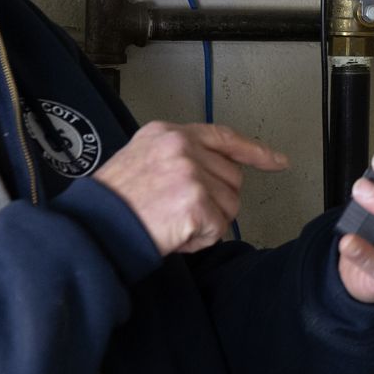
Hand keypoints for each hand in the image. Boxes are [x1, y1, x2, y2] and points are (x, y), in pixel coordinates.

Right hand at [94, 122, 288, 255]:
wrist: (95, 227)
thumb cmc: (116, 202)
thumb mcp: (143, 158)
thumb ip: (179, 157)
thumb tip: (216, 173)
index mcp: (169, 133)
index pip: (223, 137)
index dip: (254, 152)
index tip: (279, 161)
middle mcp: (182, 146)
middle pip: (232, 178)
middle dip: (216, 201)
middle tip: (179, 212)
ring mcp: (190, 172)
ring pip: (230, 205)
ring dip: (207, 223)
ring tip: (172, 223)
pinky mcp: (195, 200)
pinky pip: (219, 228)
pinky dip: (200, 240)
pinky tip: (175, 235)